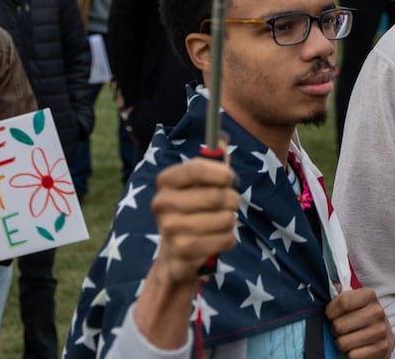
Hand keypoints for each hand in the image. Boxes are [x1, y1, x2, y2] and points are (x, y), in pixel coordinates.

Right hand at [148, 156, 239, 285]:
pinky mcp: (182, 252)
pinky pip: (224, 240)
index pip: (195, 168)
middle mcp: (162, 203)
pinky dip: (229, 239)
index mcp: (166, 181)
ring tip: (220, 223)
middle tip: (230, 204)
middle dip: (232, 200)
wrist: (175, 255)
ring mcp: (170, 229)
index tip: (231, 178)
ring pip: (224, 219)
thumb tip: (222, 139)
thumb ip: (214, 162)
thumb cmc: (193, 211)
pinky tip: (218, 239)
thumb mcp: (200, 185)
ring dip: (231, 221)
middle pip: (216, 196)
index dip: (221, 172)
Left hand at [325, 287, 394, 358]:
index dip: (330, 311)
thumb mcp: (354, 302)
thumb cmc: (362, 317)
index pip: (342, 301)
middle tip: (340, 329)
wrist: (383, 337)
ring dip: (342, 343)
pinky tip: (357, 348)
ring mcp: (381, 331)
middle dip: (335, 330)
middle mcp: (377, 312)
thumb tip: (334, 286)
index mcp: (369, 295)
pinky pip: (353, 356)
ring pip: (343, 343)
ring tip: (348, 339)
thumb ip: (341, 294)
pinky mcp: (382, 350)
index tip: (330, 315)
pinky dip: (351, 355)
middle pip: (339, 325)